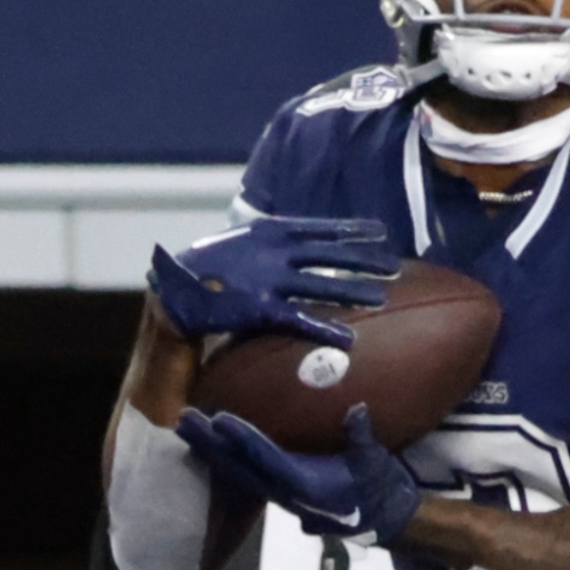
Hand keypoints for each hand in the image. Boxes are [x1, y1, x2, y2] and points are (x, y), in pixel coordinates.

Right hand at [150, 216, 397, 348]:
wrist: (174, 287)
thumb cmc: (211, 264)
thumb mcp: (244, 240)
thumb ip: (275, 241)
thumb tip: (306, 245)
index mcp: (272, 230)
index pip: (322, 228)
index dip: (353, 230)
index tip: (380, 232)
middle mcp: (276, 250)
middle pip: (332, 255)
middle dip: (365, 260)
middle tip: (395, 267)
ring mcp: (270, 278)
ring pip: (324, 285)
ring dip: (355, 291)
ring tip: (383, 298)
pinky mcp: (260, 308)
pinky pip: (301, 319)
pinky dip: (326, 330)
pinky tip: (349, 340)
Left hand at [177, 404, 421, 544]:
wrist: (382, 517)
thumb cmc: (379, 487)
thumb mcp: (375, 461)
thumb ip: (362, 437)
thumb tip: (357, 410)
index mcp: (306, 485)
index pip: (267, 459)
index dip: (243, 439)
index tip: (219, 419)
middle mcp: (285, 493)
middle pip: (239, 467)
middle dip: (210, 443)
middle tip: (183, 418)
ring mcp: (278, 494)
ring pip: (236, 473)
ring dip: (209, 450)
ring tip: (186, 427)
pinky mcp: (278, 492)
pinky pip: (243, 476)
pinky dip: (223, 460)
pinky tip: (208, 445)